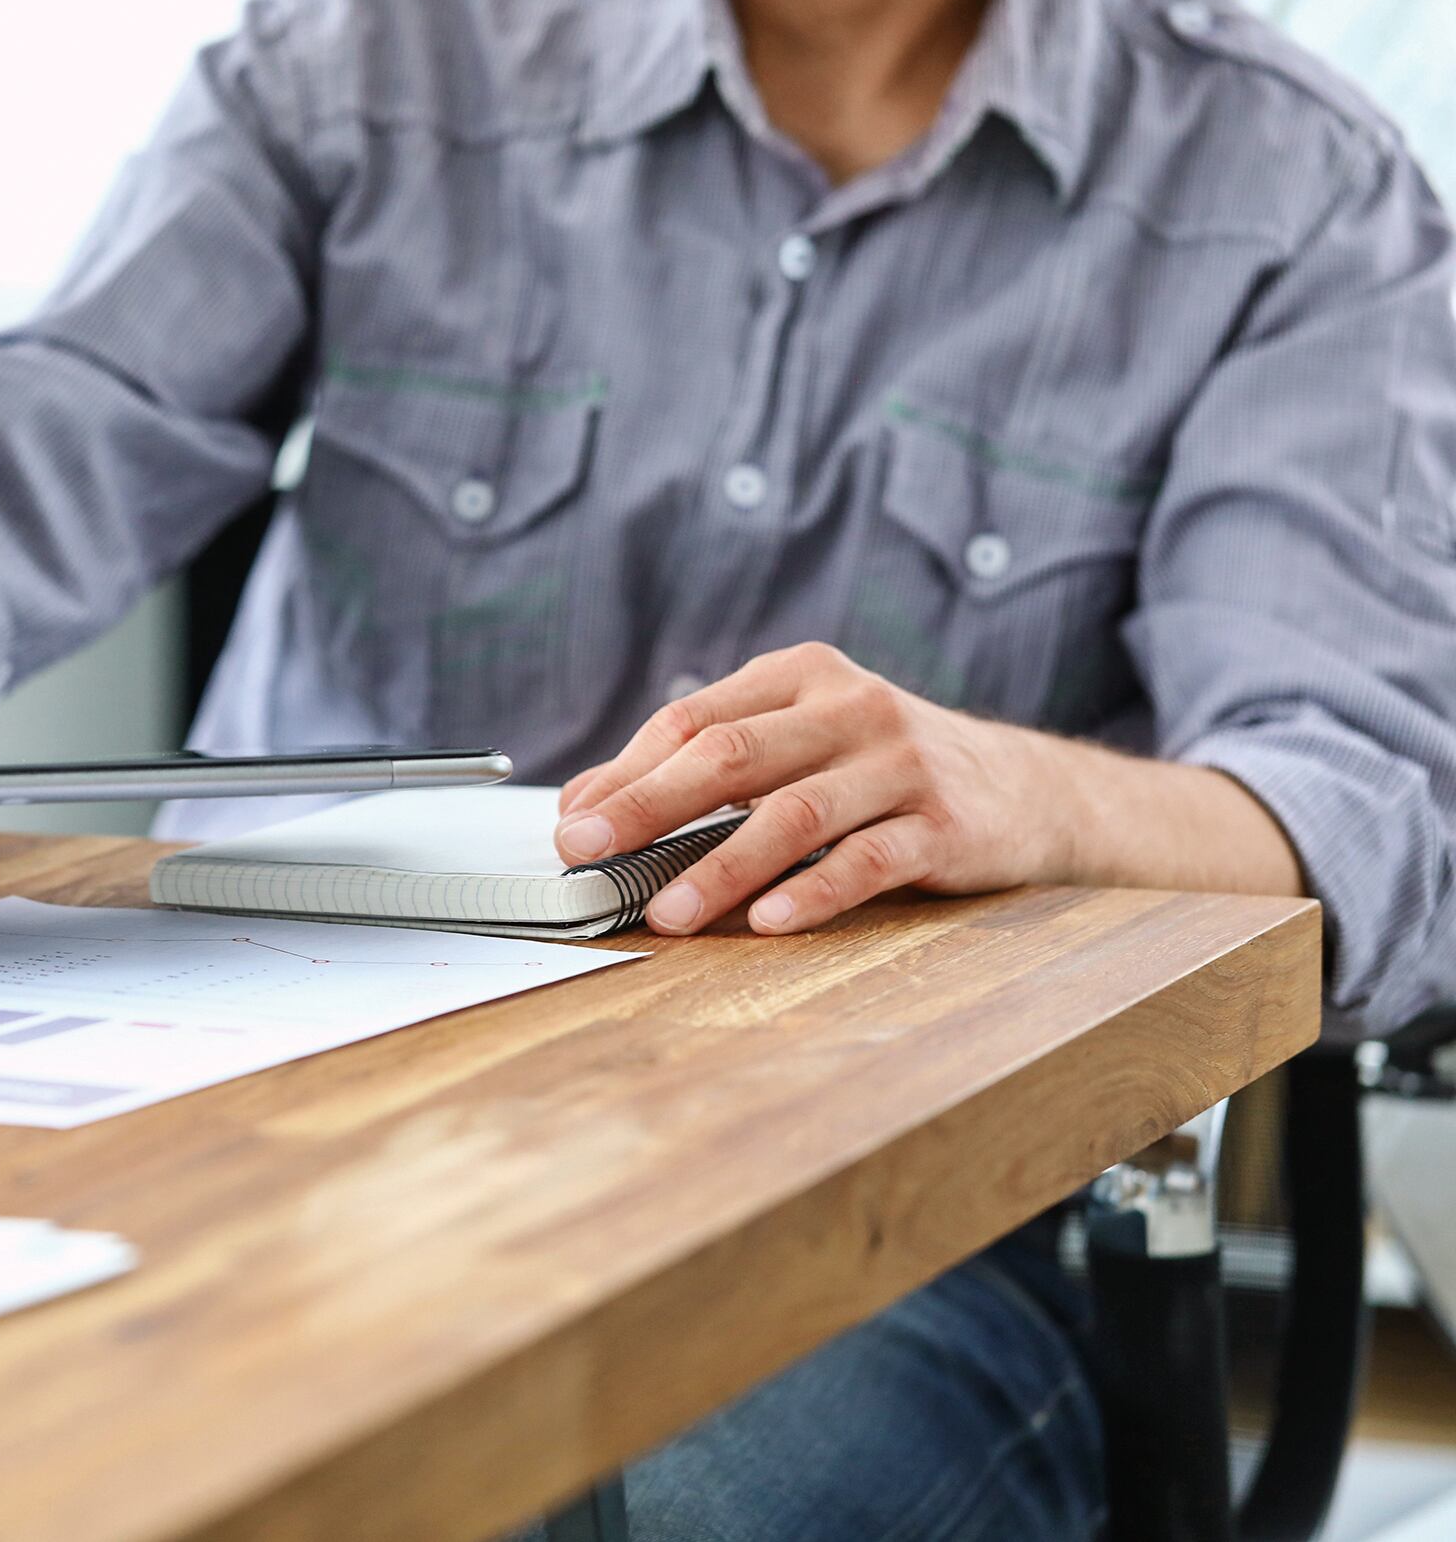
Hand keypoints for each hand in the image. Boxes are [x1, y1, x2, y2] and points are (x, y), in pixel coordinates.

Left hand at [553, 643, 1067, 936]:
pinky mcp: (945, 826)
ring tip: (669, 912)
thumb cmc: (884, 767)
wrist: (1028, 788)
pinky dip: (814, 893)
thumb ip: (699, 767)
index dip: (625, 773)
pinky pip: (869, 862)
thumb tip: (582, 804)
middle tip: (591, 855)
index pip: (693, 720)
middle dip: (649, 808)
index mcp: (800, 678)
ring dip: (721, 868)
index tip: (573, 825)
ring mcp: (901, 765)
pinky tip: (769, 922)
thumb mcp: (797, 744)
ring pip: (795, 815)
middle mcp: (850, 709)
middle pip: (731, 756)